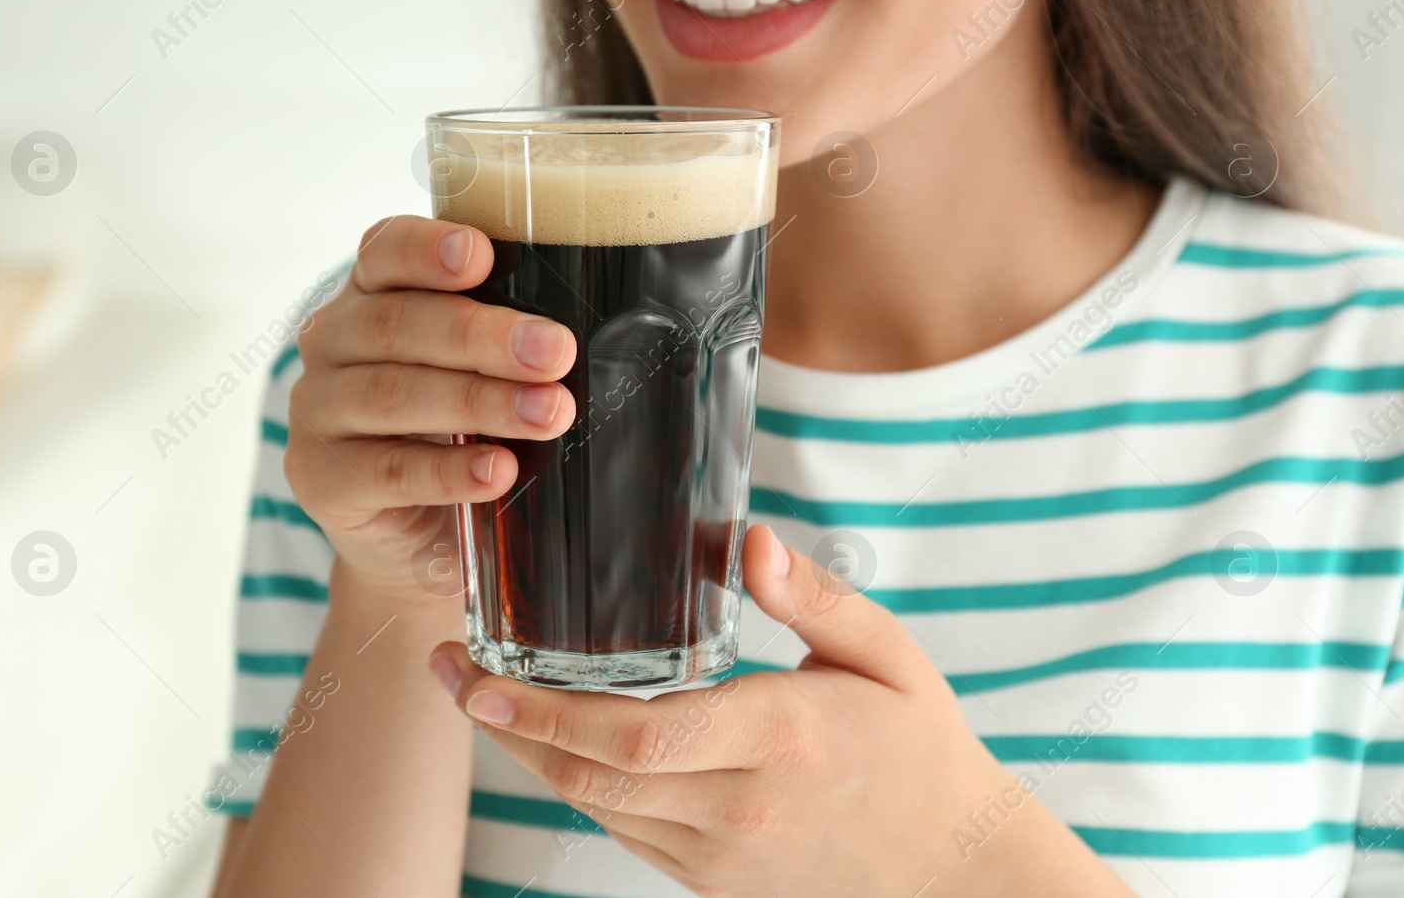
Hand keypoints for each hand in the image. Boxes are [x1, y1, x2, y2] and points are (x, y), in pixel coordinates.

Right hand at [286, 215, 576, 598]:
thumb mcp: (481, 369)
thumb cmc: (460, 428)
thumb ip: (514, 334)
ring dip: (480, 403)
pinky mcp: (320, 478)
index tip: (481, 255)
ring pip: (394, 396)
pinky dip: (449, 472)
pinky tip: (498, 472)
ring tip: (550, 415)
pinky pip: (388, 470)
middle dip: (484, 338)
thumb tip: (619, 327)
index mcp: (371, 292)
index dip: (427, 250)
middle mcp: (331, 341)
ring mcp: (316, 410)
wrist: (415, 533)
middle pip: (399, 326)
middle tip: (556, 352)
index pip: (385, 250)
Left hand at [430, 527, 1132, 897]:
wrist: (957, 868)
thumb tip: (744, 540)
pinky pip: (627, 833)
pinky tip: (551, 743)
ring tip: (480, 700)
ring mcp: (725, 856)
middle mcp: (742, 806)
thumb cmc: (923, 748)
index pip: (638, 734)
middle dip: (507, 730)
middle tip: (447, 675)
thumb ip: (814, 597)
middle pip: (594, 776)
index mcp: (782, 737)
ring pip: (598, 811)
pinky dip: (579, 787)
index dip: (544, 713)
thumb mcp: (887, 655)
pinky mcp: (717, 882)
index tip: (477, 674)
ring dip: (531, 758)